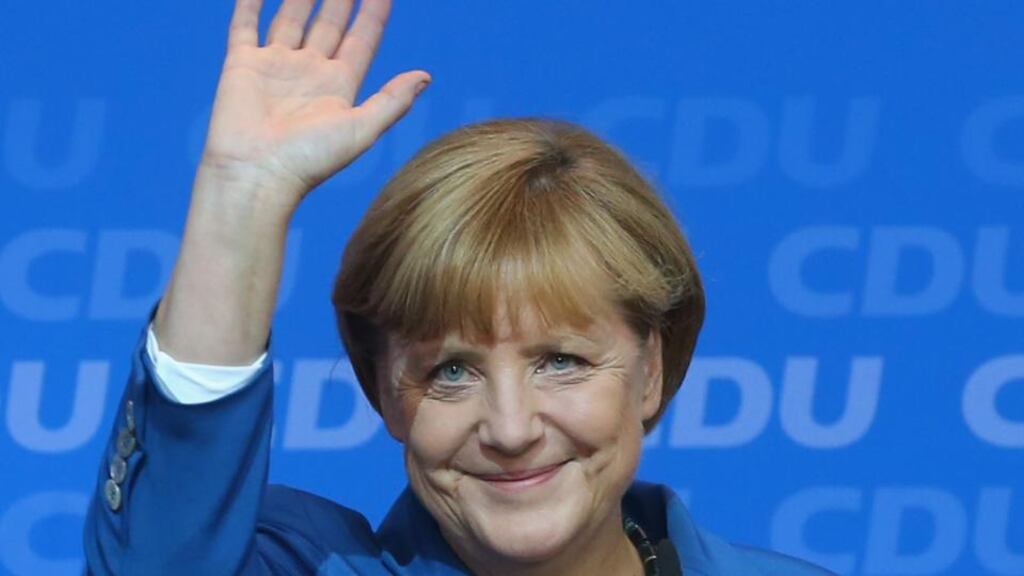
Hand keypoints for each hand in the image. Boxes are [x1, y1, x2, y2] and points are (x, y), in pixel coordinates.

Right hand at [197, 0, 429, 212]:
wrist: (256, 175)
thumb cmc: (310, 160)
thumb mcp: (361, 130)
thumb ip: (392, 101)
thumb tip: (426, 76)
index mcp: (339, 86)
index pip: (362, 39)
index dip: (374, 13)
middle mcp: (309, 72)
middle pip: (329, 23)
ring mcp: (276, 66)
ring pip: (291, 17)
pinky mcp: (242, 65)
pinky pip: (246, 25)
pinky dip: (250, 3)